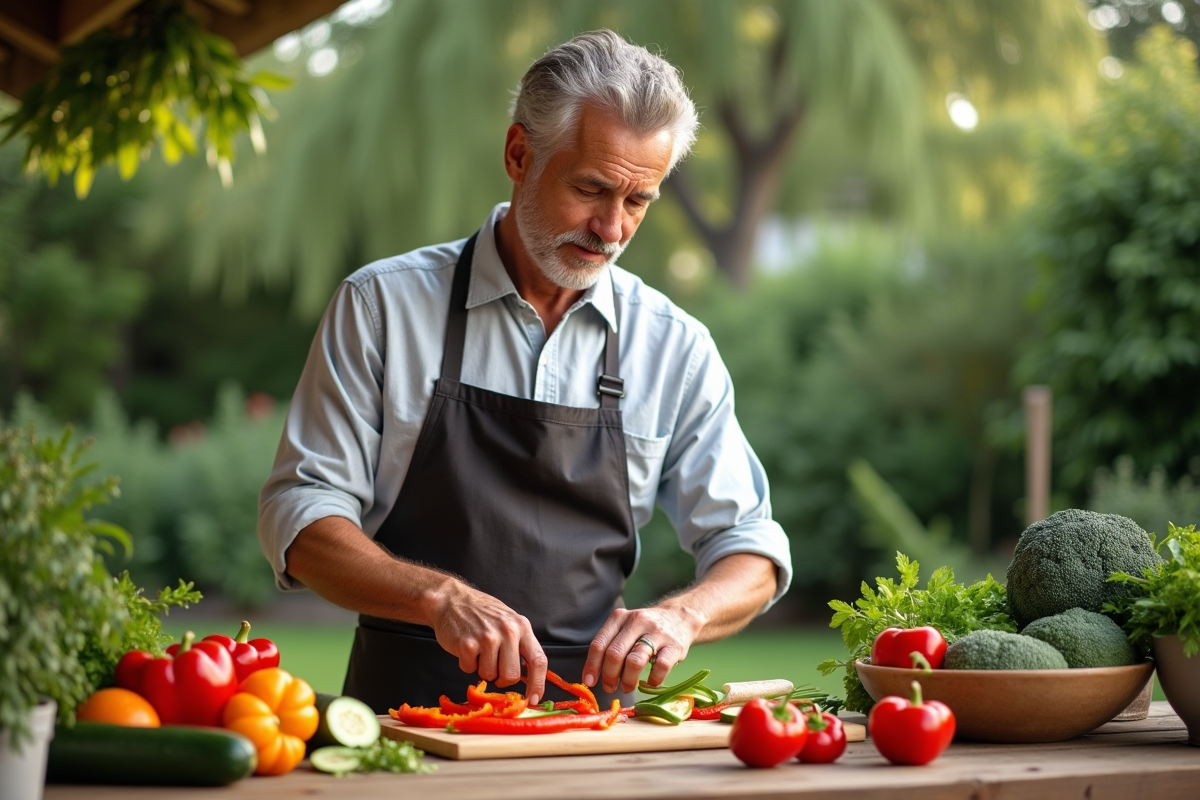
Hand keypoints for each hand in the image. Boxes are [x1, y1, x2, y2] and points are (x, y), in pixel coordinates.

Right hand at [429, 582, 547, 704]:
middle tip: (494, 667)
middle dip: (502, 679)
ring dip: (482, 669)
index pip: (538, 661)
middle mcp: (507, 631)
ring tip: (478, 651)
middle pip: (512, 676)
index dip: (538, 684)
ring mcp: (487, 638)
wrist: (451, 599)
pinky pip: (470, 670)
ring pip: (490, 676)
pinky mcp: (467, 644)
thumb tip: (530, 677)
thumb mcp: (509, 621)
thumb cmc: (482, 613)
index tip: (533, 699)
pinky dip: (467, 664)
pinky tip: (466, 648)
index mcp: (521, 626)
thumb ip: (520, 645)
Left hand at [582, 606, 700, 693]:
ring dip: (628, 680)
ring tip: (628, 687)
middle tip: (610, 687)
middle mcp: (637, 621)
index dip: (592, 666)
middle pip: (615, 654)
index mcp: (619, 617)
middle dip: (609, 676)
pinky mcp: (674, 646)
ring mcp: (657, 633)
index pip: (599, 643)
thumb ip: (610, 646)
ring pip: (635, 661)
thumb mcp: (625, 628)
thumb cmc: (645, 629)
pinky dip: (653, 680)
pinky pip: (660, 667)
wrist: (679, 618)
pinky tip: (650, 682)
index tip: (589, 682)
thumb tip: (593, 677)